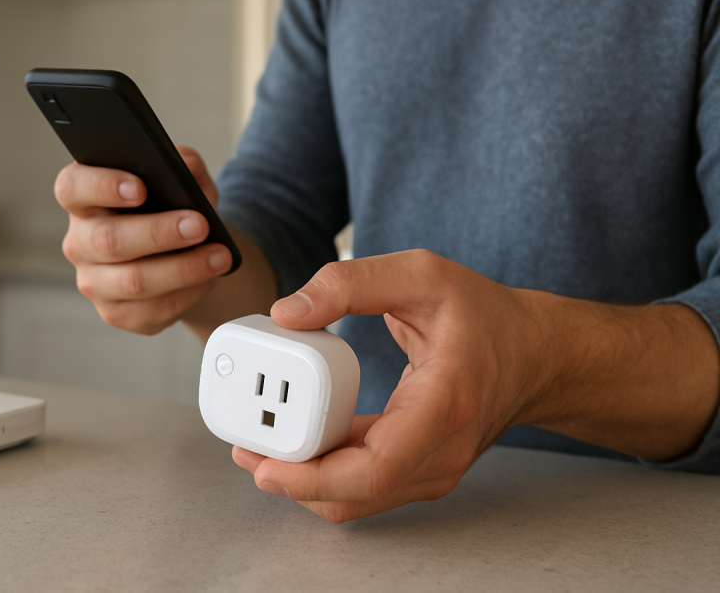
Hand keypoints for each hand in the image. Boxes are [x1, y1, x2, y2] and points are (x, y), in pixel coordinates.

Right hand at [55, 146, 232, 334]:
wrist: (182, 250)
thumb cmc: (171, 205)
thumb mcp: (181, 176)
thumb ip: (182, 164)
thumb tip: (189, 170)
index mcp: (83, 198)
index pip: (73, 188)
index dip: (102, 186)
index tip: (140, 188)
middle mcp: (80, 241)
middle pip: (108, 240)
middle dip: (158, 233)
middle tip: (199, 225)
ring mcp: (95, 281)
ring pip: (133, 281)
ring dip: (182, 269)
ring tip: (219, 256)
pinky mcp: (116, 313)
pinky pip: (151, 310)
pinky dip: (187, 294)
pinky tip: (209, 278)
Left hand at [232, 250, 719, 522]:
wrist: (532, 353)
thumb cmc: (482, 315)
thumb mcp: (419, 275)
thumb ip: (351, 283)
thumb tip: (287, 313)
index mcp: (441, 407)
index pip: (371, 469)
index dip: (309, 476)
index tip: (263, 462)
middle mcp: (438, 452)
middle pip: (352, 494)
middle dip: (289, 478)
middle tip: (243, 447)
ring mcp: (431, 469)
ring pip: (354, 500)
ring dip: (302, 480)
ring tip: (258, 445)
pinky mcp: (419, 470)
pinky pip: (362, 486)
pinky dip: (323, 472)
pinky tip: (294, 444)